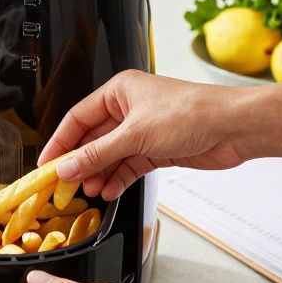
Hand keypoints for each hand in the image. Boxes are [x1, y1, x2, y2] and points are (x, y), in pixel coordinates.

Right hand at [38, 70, 250, 199]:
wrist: (234, 128)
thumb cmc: (192, 113)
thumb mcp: (136, 135)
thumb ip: (98, 154)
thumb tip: (69, 167)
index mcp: (120, 92)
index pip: (78, 118)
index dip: (61, 142)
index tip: (47, 163)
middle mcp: (130, 109)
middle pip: (94, 139)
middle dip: (81, 162)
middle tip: (64, 183)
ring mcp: (144, 131)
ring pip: (111, 155)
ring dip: (99, 174)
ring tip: (88, 191)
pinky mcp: (158, 150)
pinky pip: (129, 166)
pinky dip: (118, 179)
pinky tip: (109, 191)